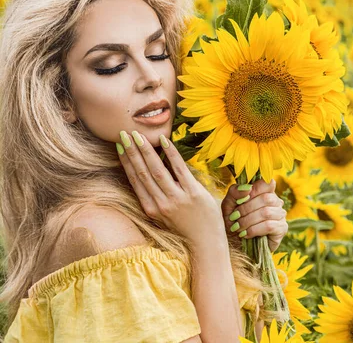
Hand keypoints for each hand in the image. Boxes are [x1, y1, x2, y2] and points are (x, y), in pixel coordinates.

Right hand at [116, 130, 223, 244]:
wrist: (206, 244)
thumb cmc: (186, 229)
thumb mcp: (165, 216)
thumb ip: (157, 199)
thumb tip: (150, 175)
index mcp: (151, 209)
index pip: (135, 181)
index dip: (126, 162)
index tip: (119, 147)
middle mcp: (160, 204)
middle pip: (143, 173)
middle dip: (132, 152)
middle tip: (124, 134)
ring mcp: (176, 199)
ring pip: (157, 170)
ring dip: (146, 151)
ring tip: (138, 135)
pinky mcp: (193, 193)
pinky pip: (179, 169)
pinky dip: (171, 154)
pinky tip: (164, 141)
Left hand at [221, 179, 287, 251]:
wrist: (235, 245)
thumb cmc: (233, 223)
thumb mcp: (228, 205)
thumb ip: (234, 193)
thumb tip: (247, 188)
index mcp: (264, 192)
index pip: (268, 182)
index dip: (255, 189)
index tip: (241, 200)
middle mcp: (275, 201)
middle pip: (266, 198)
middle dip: (246, 209)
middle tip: (234, 219)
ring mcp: (280, 215)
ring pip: (267, 212)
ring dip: (248, 221)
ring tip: (237, 228)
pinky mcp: (282, 229)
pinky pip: (269, 225)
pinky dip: (254, 230)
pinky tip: (246, 234)